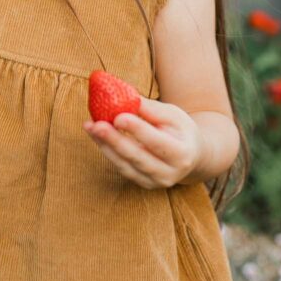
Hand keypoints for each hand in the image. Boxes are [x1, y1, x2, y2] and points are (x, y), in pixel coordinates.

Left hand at [83, 97, 204, 189]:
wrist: (191, 156)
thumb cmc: (180, 130)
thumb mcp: (173, 115)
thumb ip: (151, 110)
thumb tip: (127, 98)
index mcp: (182, 154)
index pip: (156, 142)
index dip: (137, 130)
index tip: (118, 116)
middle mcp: (169, 173)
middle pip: (138, 157)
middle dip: (115, 140)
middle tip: (96, 124)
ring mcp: (155, 182)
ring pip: (125, 165)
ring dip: (105, 145)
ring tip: (90, 126)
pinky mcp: (142, 183)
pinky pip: (121, 168)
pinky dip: (107, 151)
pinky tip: (96, 136)